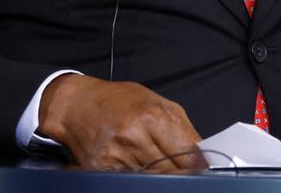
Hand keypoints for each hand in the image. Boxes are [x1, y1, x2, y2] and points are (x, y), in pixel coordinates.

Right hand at [37, 73, 204, 171]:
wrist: (77, 104)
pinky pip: (130, 181)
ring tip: (154, 162)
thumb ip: (183, 128)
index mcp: (153, 117)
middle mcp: (135, 137)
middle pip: (171, 171)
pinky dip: (138, 178)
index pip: (188, 155)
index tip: (202, 169)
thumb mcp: (157, 102)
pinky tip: (137, 167)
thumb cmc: (119, 100)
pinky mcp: (103, 170)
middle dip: (180, 172)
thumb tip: (203, 154)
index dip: (198, 166)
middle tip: (181, 169)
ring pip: (152, 179)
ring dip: (159, 175)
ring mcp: (117, 156)